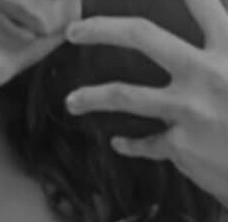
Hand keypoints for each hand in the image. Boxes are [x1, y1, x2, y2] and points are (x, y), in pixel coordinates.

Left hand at [63, 0, 227, 207]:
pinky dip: (130, 144)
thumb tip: (218, 15)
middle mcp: (205, 73)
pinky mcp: (181, 145)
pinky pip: (146, 143)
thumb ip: (227, 44)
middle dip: (103, 29)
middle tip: (74, 32)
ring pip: (127, 96)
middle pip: (144, 37)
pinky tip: (118, 142)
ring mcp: (189, 110)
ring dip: (92, 97)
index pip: (202, 4)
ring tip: (71, 102)